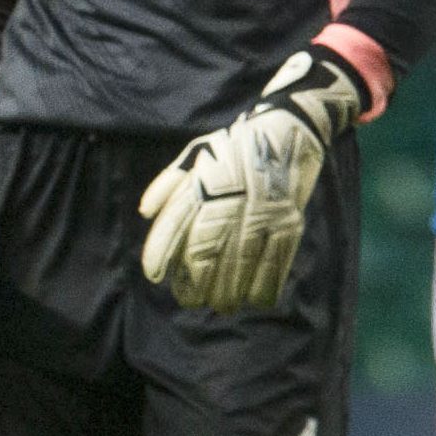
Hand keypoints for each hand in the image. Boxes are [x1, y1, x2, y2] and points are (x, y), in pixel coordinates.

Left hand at [139, 46, 359, 312]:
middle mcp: (234, 197)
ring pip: (241, 265)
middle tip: (189, 299)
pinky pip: (276, 265)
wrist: (289, 130)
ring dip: (228, 293)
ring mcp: (264, 211)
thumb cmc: (234, 147)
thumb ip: (169, 184)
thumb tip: (145, 213)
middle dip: (195, 284)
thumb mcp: (196, 154)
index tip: (153, 275)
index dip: (161, 251)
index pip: (177, 222)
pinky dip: (263, 289)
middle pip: (208, 250)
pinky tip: (252, 299)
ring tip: (219, 304)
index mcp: (207, 180)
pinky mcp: (291, 222)